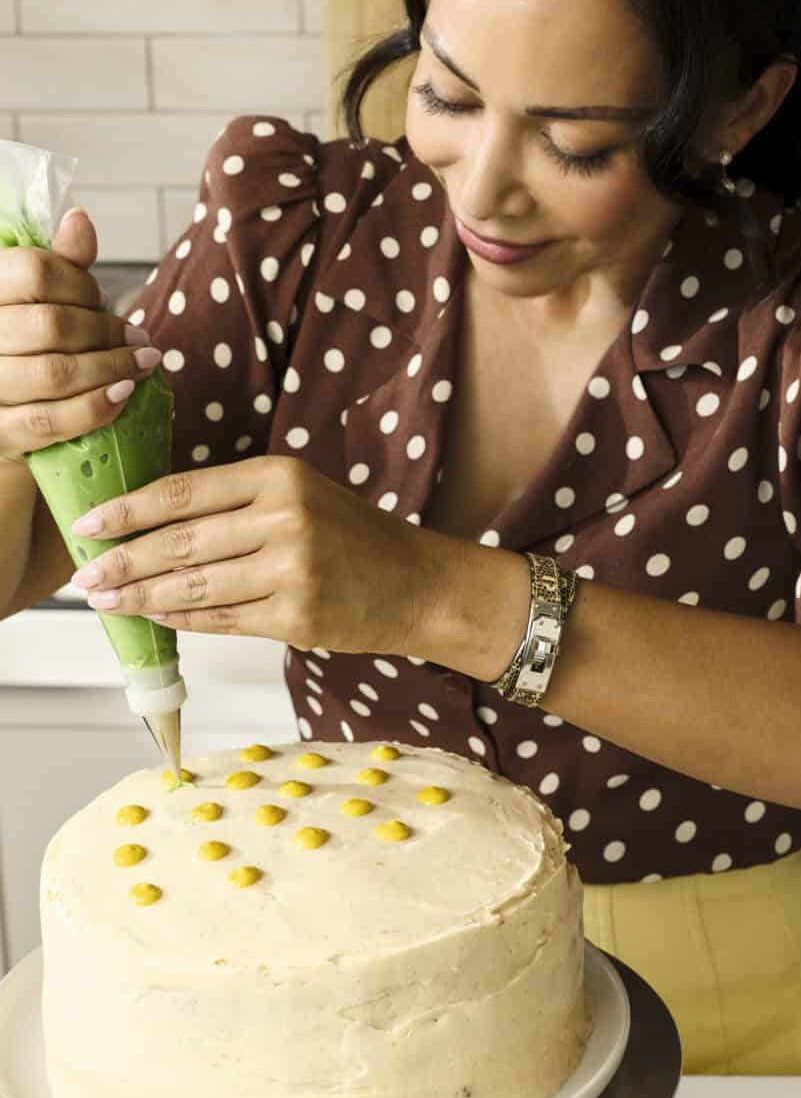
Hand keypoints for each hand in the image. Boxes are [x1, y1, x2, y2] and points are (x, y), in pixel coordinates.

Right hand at [0, 210, 161, 463]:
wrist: (4, 423)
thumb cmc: (26, 353)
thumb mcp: (39, 303)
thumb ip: (59, 265)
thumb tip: (79, 219)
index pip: (33, 271)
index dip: (80, 284)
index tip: (101, 299)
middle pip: (51, 324)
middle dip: (106, 332)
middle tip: (138, 340)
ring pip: (54, 373)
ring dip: (112, 369)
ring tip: (143, 364)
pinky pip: (51, 420)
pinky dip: (97, 406)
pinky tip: (124, 394)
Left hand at [68, 455, 425, 654]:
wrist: (418, 583)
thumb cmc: (354, 537)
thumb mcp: (300, 495)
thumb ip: (234, 503)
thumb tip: (150, 526)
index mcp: (278, 476)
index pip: (182, 492)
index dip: (126, 511)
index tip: (88, 525)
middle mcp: (285, 518)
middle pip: (179, 541)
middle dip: (122, 561)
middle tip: (85, 576)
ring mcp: (292, 570)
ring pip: (194, 585)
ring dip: (142, 597)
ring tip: (108, 602)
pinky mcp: (297, 616)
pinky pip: (222, 619)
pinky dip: (182, 621)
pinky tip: (157, 618)